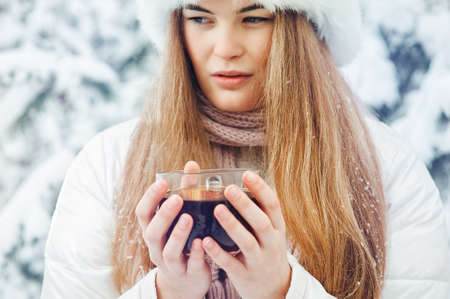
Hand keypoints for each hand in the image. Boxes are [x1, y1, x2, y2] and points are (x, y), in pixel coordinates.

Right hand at [135, 161, 210, 298]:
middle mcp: (157, 247)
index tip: (162, 182)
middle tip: (177, 198)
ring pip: (168, 251)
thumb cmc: (182, 241)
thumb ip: (187, 191)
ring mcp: (172, 264)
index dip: (150, 198)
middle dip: (163, 215)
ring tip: (189, 218)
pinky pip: (190, 266)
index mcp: (153, 230)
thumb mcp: (180, 217)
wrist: (186, 282)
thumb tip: (191, 164)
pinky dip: (196, 254)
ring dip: (178, 234)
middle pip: (153, 232)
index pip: (142, 213)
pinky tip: (202, 242)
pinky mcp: (189, 274)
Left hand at [201, 170, 290, 298]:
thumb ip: (261, 211)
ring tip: (217, 209)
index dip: (261, 188)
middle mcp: (271, 243)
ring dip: (232, 225)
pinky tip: (205, 240)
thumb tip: (246, 178)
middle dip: (245, 205)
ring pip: (247, 242)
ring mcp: (259, 260)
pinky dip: (218, 251)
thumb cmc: (267, 250)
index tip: (246, 174)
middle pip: (261, 222)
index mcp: (277, 228)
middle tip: (228, 188)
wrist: (275, 288)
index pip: (273, 205)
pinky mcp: (245, 275)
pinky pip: (230, 263)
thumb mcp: (272, 231)